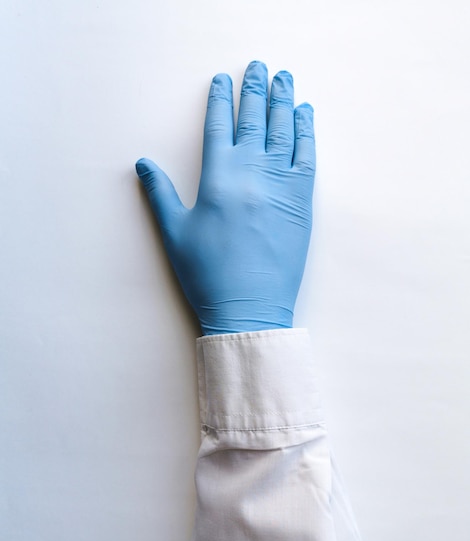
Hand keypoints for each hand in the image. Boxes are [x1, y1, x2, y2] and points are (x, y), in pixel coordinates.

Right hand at [136, 60, 314, 334]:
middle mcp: (252, 173)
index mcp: (218, 178)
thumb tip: (142, 163)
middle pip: (255, 120)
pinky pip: (307, 157)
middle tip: (260, 66)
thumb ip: (160, 193)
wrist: (249, 308)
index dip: (221, 99)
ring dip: (284, 101)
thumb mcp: (175, 233)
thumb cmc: (208, 274)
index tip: (224, 79)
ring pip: (284, 131)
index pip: (219, 126)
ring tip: (285, 79)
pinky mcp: (302, 202)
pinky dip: (306, 132)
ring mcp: (281, 186)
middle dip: (256, 89)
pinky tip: (304, 115)